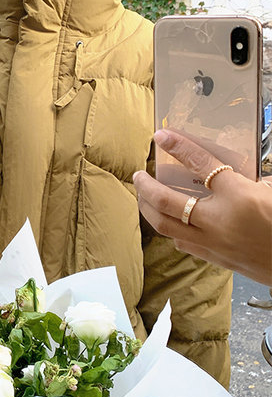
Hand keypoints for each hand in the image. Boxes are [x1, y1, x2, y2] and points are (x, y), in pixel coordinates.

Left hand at [134, 128, 271, 285]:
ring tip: (144, 197)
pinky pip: (183, 243)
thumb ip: (250, 179)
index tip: (162, 137)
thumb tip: (229, 172)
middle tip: (138, 175)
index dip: (179, 147)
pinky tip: (168, 222)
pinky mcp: (217, 259)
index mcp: (239, 197)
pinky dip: (170, 230)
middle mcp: (220, 221)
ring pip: (166, 226)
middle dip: (146, 185)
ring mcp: (215, 243)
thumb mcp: (271, 192)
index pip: (202, 164)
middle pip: (166, 201)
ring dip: (149, 209)